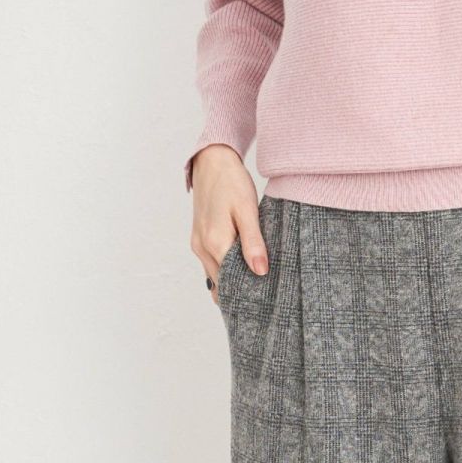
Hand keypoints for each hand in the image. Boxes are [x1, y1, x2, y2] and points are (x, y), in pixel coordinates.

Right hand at [189, 145, 266, 303]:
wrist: (212, 162)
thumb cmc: (232, 182)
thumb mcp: (247, 210)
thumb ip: (253, 242)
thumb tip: (260, 272)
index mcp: (215, 244)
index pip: (230, 283)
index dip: (246, 294)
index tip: (263, 301)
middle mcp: (202, 248)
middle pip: (221, 284)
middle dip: (239, 292)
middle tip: (263, 299)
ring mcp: (198, 245)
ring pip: (215, 276)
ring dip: (232, 282)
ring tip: (254, 286)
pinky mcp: (199, 239)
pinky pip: (212, 265)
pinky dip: (225, 271)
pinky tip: (241, 270)